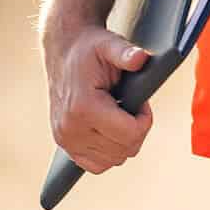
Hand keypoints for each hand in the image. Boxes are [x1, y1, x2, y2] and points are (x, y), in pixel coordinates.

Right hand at [44, 24, 152, 174]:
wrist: (64, 52)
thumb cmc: (89, 49)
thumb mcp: (109, 44)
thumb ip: (126, 53)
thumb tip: (141, 58)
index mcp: (83, 107)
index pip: (129, 135)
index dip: (145, 120)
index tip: (142, 103)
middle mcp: (70, 129)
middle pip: (123, 150)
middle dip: (137, 129)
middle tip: (133, 106)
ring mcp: (65, 139)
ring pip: (111, 161)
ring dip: (124, 142)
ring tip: (121, 116)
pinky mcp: (64, 143)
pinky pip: (94, 165)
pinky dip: (109, 152)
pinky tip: (112, 130)